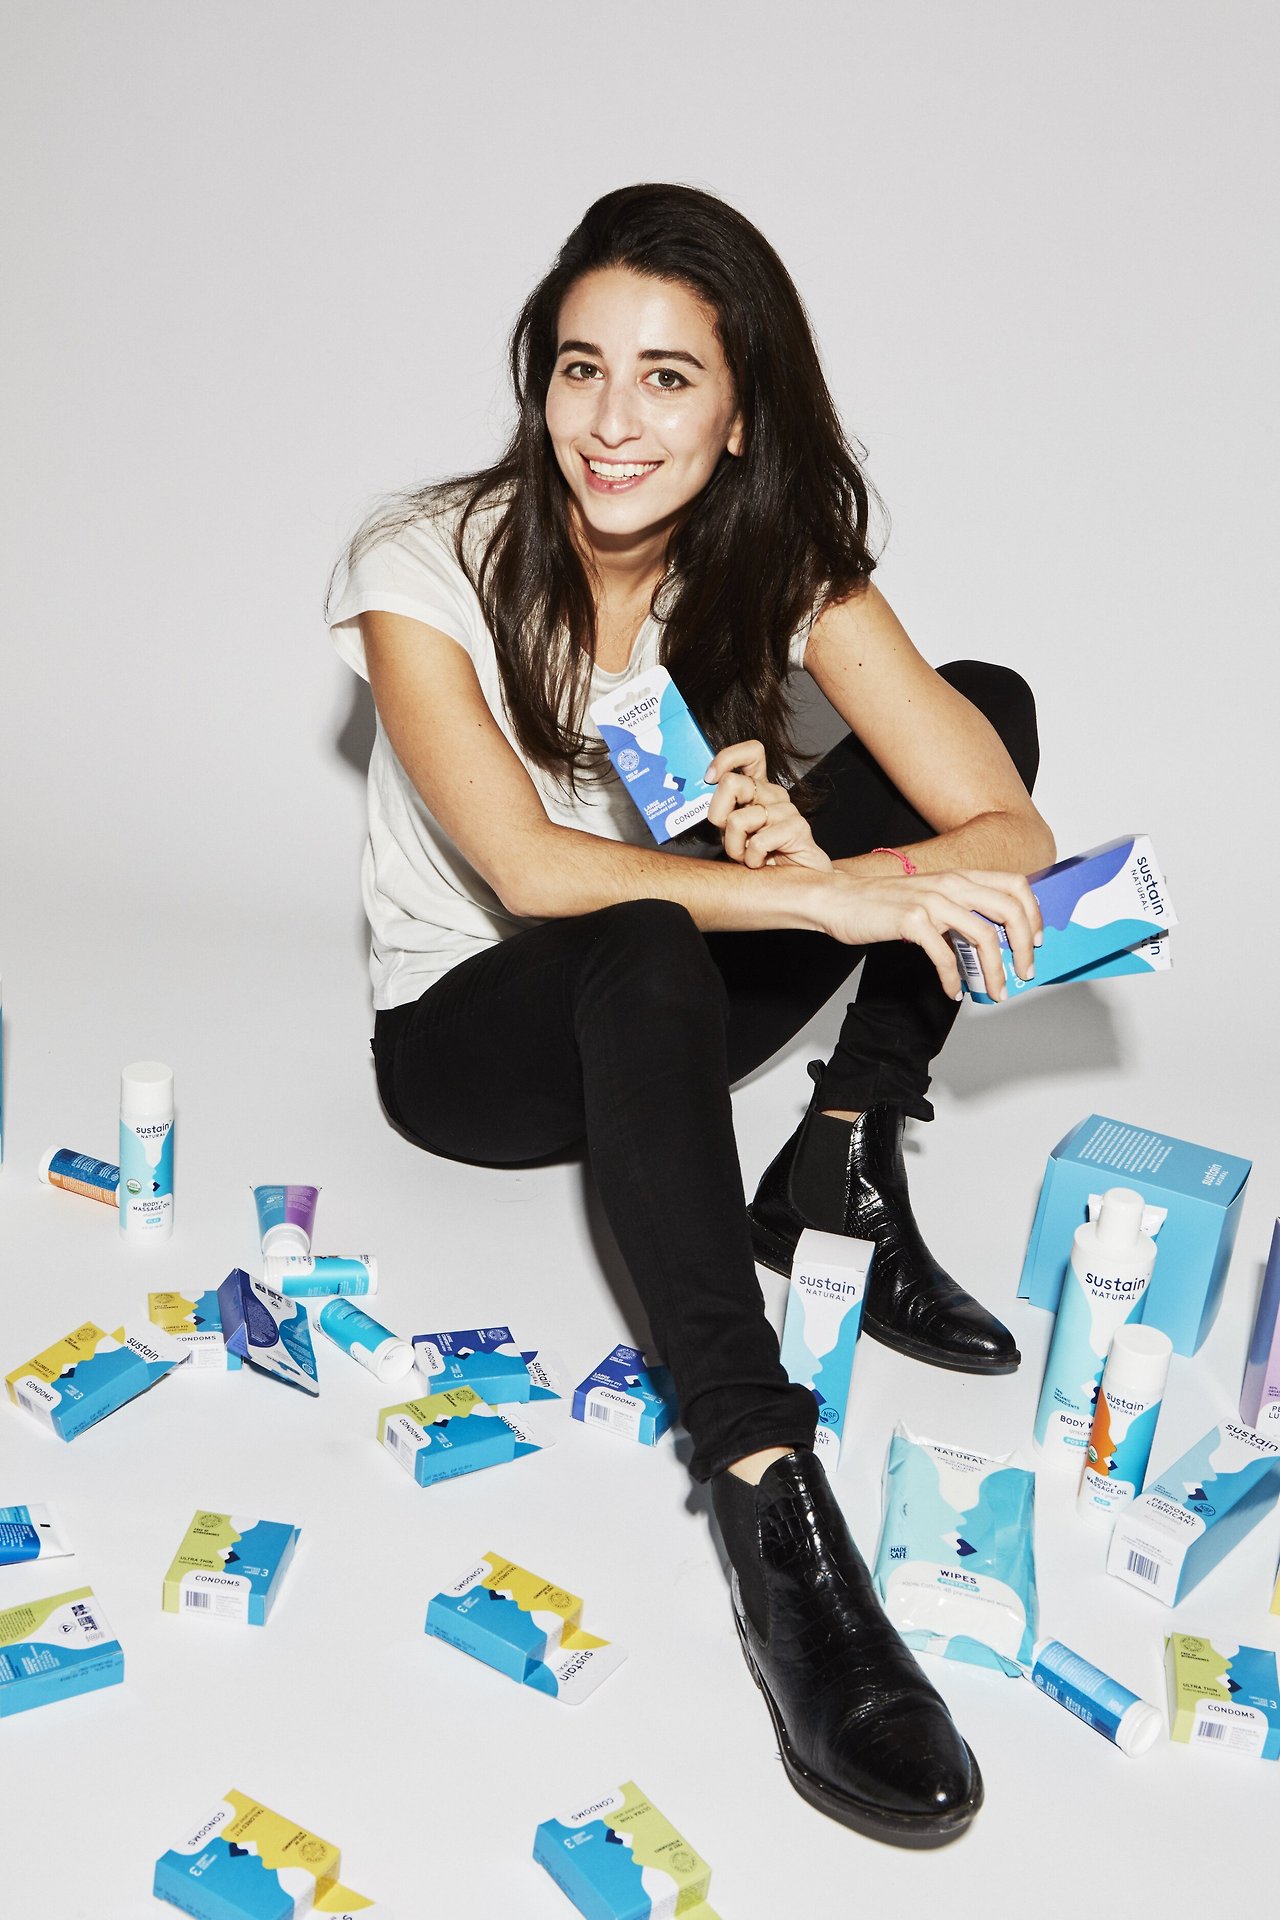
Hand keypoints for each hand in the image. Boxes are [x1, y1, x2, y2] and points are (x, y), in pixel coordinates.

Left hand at [705, 740, 832, 872]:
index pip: (751, 752)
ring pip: (737, 819)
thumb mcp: (731, 832)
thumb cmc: (760, 857)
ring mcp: (787, 809)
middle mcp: (774, 794)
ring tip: (748, 856)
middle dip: (718, 816)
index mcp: (759, 788)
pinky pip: (758, 842)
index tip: (710, 778)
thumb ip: (720, 811)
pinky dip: (753, 859)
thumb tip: (704, 790)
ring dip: (735, 847)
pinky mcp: (798, 827)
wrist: (792, 882)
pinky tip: (763, 863)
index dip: (726, 759)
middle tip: (730, 837)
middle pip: (731, 783)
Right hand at [817, 868, 1042, 1001]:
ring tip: (996, 991)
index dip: (1033, 915)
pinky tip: (953, 991)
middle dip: (1024, 947)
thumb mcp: (930, 896)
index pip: (1015, 886)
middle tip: (1023, 971)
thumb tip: (989, 938)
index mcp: (959, 876)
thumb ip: (959, 908)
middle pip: (1009, 911)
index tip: (1036, 941)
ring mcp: (932, 901)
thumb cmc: (882, 903)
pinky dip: (954, 980)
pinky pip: (945, 957)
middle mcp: (951, 884)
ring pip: (983, 938)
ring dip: (995, 971)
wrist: (839, 899)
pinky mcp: (911, 921)